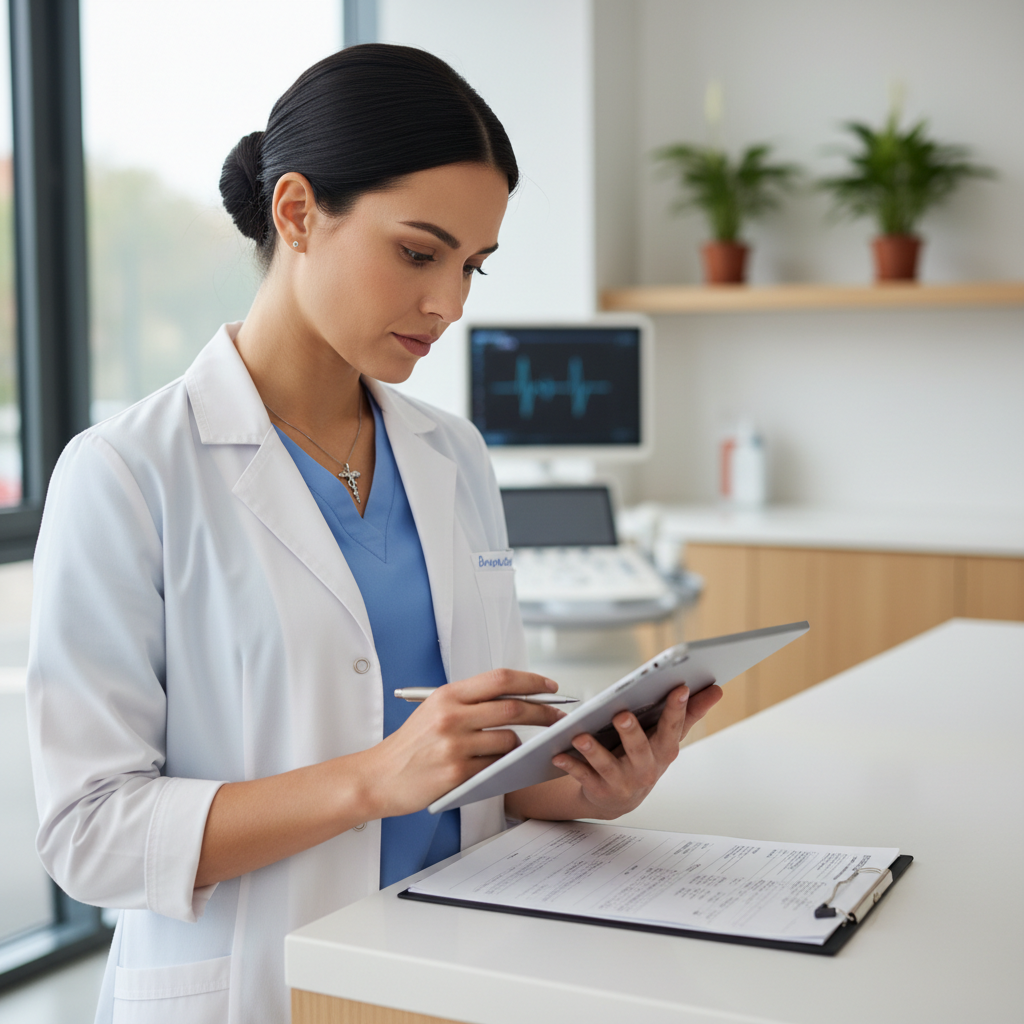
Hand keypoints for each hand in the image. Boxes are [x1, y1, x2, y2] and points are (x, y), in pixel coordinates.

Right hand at [357, 669, 565, 818]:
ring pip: (509, 740)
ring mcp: (455, 746)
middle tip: (558, 718)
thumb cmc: (411, 745)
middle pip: (513, 708)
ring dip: (520, 746)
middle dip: (543, 712)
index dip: (532, 681)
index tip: (551, 687)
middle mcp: (451, 716)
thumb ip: (471, 701)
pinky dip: (504, 766)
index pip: (500, 679)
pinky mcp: (457, 773)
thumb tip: (517, 697)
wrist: (379, 776)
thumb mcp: (435, 710)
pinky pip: (496, 766)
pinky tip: (502, 767)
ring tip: (516, 749)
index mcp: (447, 696)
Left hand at [546, 683, 722, 819]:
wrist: (618, 798)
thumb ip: (690, 712)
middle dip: (631, 732)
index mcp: (664, 749)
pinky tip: (559, 754)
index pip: (672, 727)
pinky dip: (571, 766)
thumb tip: (717, 689)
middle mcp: (646, 768)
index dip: (678, 709)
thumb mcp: (667, 736)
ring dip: (594, 751)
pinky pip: (583, 776)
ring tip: (580, 736)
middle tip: (621, 714)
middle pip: (640, 749)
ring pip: (608, 765)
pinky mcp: (599, 789)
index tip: (680, 687)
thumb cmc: (645, 757)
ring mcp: (622, 781)